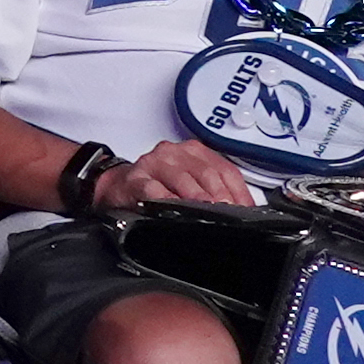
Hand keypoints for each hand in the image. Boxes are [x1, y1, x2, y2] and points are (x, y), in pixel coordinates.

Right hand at [109, 136, 260, 212]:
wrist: (117, 184)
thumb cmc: (157, 183)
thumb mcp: (190, 182)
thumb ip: (214, 190)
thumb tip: (242, 210)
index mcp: (195, 152)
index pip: (225, 169)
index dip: (239, 192)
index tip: (245, 210)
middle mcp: (176, 153)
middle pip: (206, 173)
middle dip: (220, 196)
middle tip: (227, 212)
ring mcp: (155, 164)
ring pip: (182, 179)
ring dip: (197, 197)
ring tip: (207, 211)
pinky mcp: (135, 179)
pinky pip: (153, 189)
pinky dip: (166, 200)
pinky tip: (174, 208)